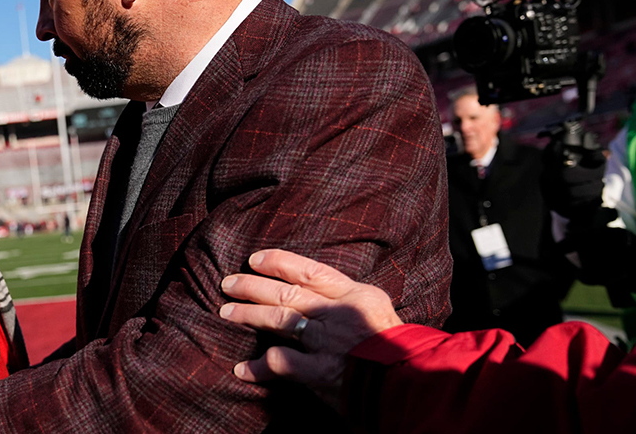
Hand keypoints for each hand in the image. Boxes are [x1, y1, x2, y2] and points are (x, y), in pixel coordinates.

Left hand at [218, 249, 401, 396]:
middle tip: (228, 284)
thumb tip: (321, 294)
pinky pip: (281, 363)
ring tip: (225, 313)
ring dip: (248, 315)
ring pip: (279, 319)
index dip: (278, 262)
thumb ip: (351, 302)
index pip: (310, 270)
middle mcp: (339, 313)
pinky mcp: (322, 371)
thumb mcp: (381, 313)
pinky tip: (242, 369)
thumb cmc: (402, 351)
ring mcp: (329, 342)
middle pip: (287, 292)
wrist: (417, 384)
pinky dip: (258, 366)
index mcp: (357, 295)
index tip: (254, 259)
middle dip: (252, 286)